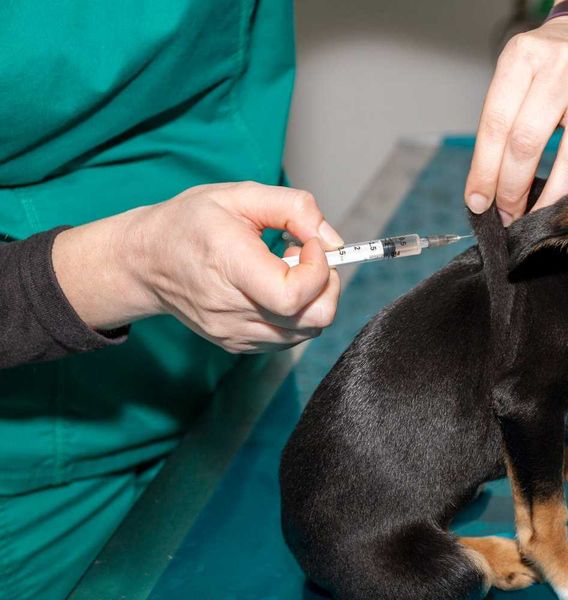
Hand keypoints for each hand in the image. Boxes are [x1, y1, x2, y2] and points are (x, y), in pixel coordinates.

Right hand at [53, 182, 345, 353]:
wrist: (145, 262)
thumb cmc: (190, 223)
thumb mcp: (239, 195)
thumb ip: (294, 208)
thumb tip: (332, 241)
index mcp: (230, 266)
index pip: (294, 295)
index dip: (319, 270)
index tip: (309, 243)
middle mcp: (232, 310)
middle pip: (312, 318)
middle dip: (326, 285)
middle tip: (305, 256)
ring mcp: (234, 333)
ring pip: (307, 331)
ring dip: (312, 298)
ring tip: (285, 269)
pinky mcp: (237, 345)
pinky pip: (289, 338)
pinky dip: (296, 313)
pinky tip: (273, 286)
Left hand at [464, 15, 567, 224]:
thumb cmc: (549, 61)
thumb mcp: (516, 71)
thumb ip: (502, 120)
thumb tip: (487, 185)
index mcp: (525, 58)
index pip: (497, 124)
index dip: (485, 170)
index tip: (478, 202)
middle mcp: (561, 72)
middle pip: (528, 143)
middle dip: (512, 189)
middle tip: (507, 215)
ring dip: (551, 198)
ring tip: (536, 217)